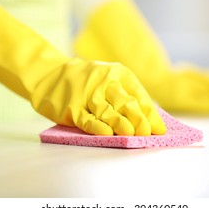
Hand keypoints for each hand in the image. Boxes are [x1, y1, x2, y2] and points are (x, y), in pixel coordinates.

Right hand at [32, 59, 166, 135]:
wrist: (49, 75)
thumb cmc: (86, 81)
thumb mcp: (108, 78)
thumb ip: (126, 95)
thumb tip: (148, 119)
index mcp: (118, 73)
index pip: (139, 95)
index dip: (150, 114)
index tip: (159, 129)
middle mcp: (104, 81)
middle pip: (126, 102)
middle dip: (139, 119)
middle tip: (148, 133)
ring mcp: (87, 94)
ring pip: (108, 111)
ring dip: (122, 123)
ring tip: (134, 134)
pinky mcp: (72, 108)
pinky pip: (87, 119)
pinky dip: (98, 127)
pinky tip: (108, 134)